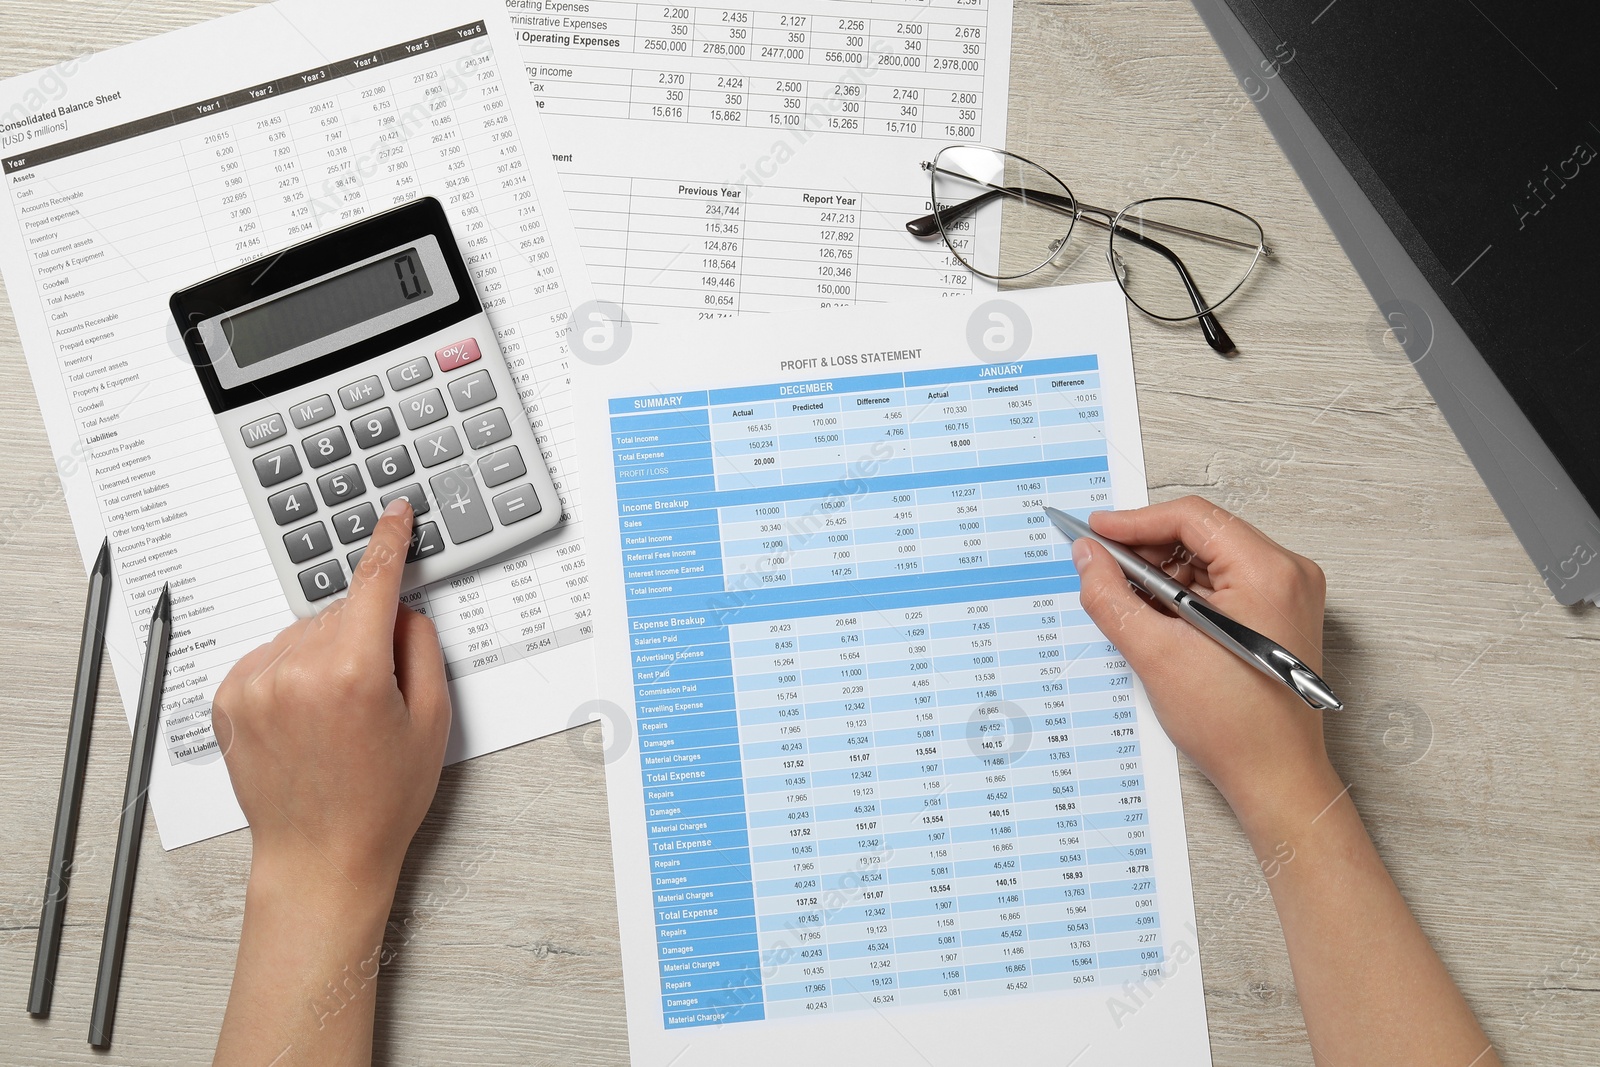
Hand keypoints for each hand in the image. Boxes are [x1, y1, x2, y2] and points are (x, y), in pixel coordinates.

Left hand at [212, 498, 451, 901]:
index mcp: (352, 672)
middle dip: (364, 635)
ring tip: (339, 716)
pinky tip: (309, 715)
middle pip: (341, 612)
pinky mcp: (227, 699)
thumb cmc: (378, 801)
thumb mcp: (431, 720)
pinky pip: (271, 655)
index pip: (374, 581)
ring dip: (325, 653)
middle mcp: (295, 671)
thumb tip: (401, 609)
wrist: (320, 855)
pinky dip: (292, 671)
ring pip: (304, 632)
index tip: (395, 515)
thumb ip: (421, 647)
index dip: (389, 542)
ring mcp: (254, 685)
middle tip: (377, 694)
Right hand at [1071, 495, 1335, 827]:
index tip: (1097, 531)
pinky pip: (1223, 584)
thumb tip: (1088, 558)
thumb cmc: (1239, 727)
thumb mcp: (1157, 655)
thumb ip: (1112, 597)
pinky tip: (1157, 617)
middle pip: (1202, 535)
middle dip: (1147, 550)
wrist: (1276, 777)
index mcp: (1269, 573)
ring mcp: (1288, 595)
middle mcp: (1287, 575)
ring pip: (1209, 560)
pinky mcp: (1279, 615)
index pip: (1192, 518)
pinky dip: (1184, 594)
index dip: (1135, 522)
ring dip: (1163, 574)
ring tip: (1129, 600)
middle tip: (1103, 566)